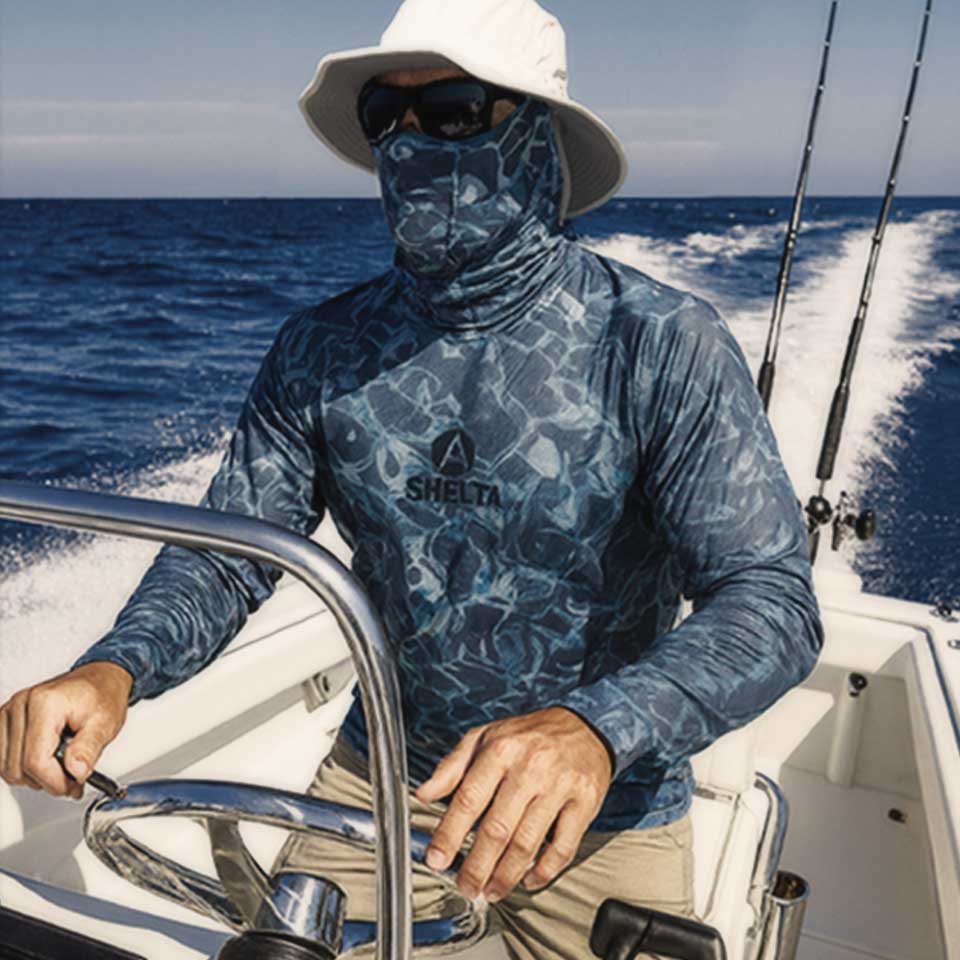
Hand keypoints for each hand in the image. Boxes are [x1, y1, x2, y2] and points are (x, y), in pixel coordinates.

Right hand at [0, 661, 132, 798]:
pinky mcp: (5, 720)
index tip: (73, 785)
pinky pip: (2, 758)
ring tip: (60, 768)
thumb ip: (89, 749)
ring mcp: (10, 712)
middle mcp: (21, 705)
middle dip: (47, 781)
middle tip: (72, 778)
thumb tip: (76, 772)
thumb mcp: (106, 722)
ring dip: (33, 777)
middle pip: (18, 768)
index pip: (35, 761)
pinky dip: (21, 767)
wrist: (99, 678)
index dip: (55, 781)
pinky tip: (45, 761)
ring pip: (6, 767)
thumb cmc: (102, 695)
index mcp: (45, 703)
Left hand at [415, 706, 612, 901]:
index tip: (437, 860)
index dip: (449, 834)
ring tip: (492, 891)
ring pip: (527, 843)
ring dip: (506, 876)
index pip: (468, 799)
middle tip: (466, 887)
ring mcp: (559, 785)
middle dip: (477, 867)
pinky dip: (544, 871)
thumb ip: (452, 766)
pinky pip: (563, 846)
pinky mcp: (585, 802)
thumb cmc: (528, 735)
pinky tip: (529, 879)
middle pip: (497, 829)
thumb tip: (423, 793)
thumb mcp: (485, 736)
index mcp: (501, 750)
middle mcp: (530, 767)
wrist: (583, 725)